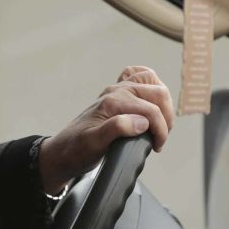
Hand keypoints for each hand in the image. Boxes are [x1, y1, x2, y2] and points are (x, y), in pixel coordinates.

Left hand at [38, 66, 173, 194]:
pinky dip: (149, 85)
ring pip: (152, 82)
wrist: (63, 151)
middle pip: (158, 92)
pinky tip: (150, 101)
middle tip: (160, 136)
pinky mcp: (118, 96)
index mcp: (113, 102)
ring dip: (163, 102)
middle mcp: (116, 92)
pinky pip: (138, 78)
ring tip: (160, 123)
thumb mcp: (94, 143)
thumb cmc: (77, 149)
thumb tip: (141, 122)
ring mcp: (117, 91)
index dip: (160, 130)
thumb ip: (116, 129)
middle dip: (166, 116)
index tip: (157, 145)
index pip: (151, 110)